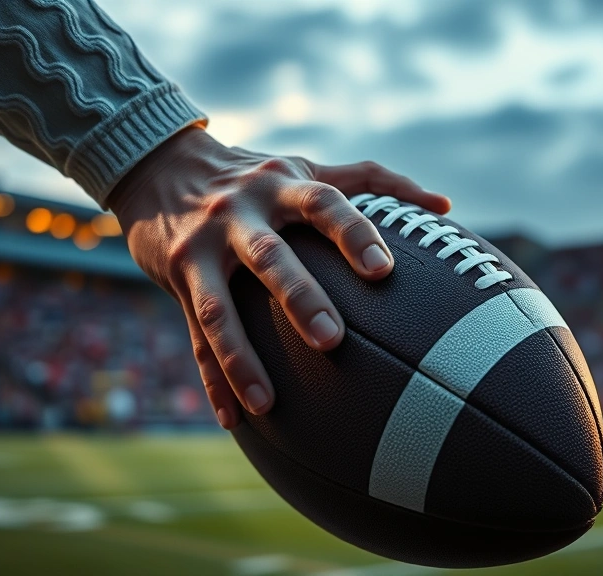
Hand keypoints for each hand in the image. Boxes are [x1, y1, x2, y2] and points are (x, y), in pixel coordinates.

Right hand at [108, 127, 450, 428]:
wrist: (158, 166)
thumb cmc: (254, 176)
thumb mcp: (305, 166)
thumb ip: (372, 181)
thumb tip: (444, 207)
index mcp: (281, 185)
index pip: (323, 204)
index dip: (353, 234)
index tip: (384, 272)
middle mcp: (238, 213)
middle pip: (270, 257)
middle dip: (298, 297)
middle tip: (332, 340)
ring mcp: (201, 248)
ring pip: (219, 308)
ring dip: (241, 356)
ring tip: (269, 402)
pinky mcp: (176, 278)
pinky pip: (195, 335)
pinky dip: (213, 378)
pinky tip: (233, 420)